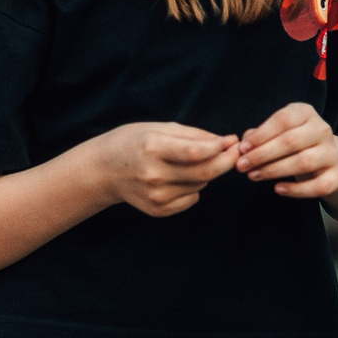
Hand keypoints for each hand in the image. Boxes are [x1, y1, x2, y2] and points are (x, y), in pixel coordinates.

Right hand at [94, 120, 237, 216]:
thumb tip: (225, 141)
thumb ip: (192, 135)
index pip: (196, 152)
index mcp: (152, 148)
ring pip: (201, 185)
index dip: (220, 147)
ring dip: (205, 173)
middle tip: (234, 152)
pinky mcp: (158, 210)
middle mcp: (154, 174)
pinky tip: (177, 178)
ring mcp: (156, 195)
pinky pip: (192, 199)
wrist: (103, 170)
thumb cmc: (130, 143)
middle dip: (227, 161)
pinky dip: (193, 188)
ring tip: (188, 163)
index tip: (232, 140)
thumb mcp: (156, 127)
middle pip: (206, 173)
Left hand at [238, 101, 337, 198]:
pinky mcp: (337, 175)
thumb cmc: (294, 142)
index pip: (283, 119)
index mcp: (306, 113)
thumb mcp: (278, 132)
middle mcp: (322, 130)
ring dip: (274, 170)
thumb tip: (244, 144)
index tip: (242, 148)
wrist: (329, 158)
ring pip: (303, 162)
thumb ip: (259, 135)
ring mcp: (332, 153)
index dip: (261, 134)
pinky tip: (277, 189)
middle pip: (291, 141)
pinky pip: (318, 186)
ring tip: (253, 176)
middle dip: (262, 154)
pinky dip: (297, 190)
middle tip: (241, 166)